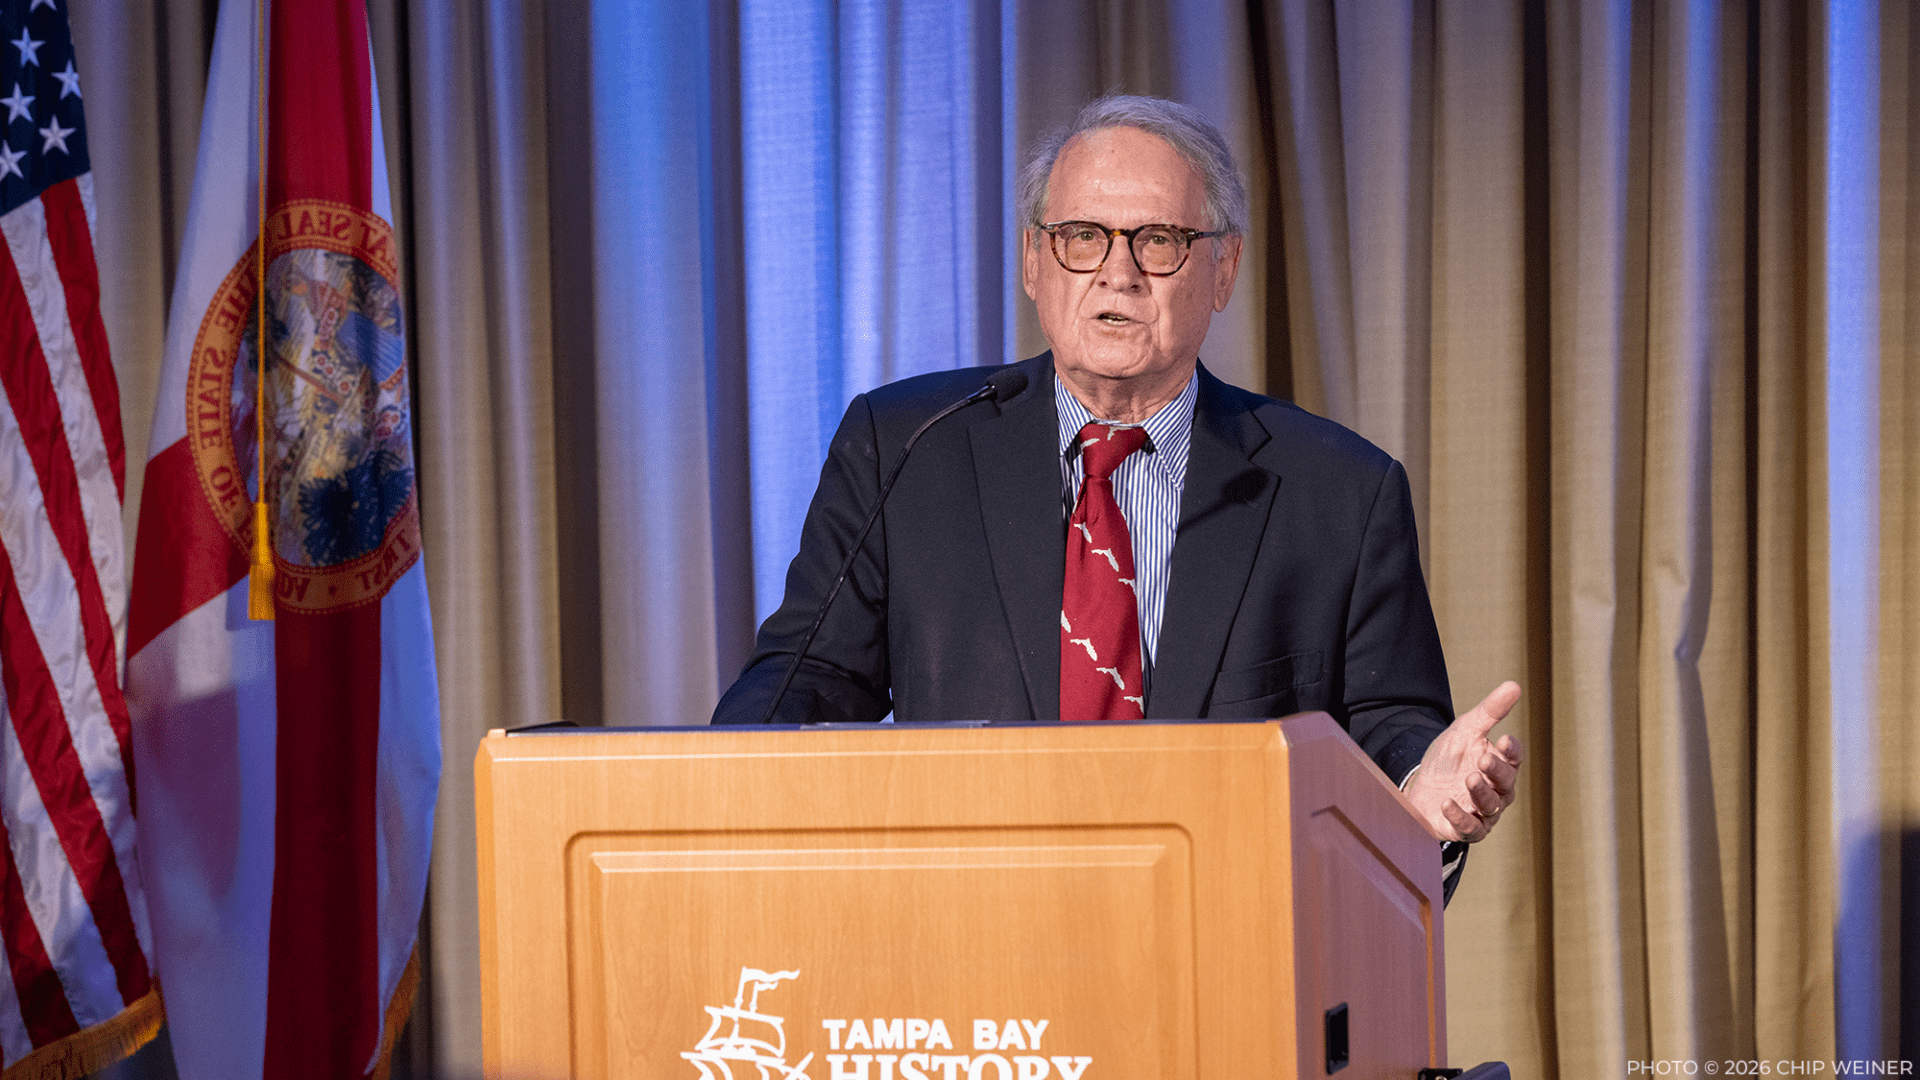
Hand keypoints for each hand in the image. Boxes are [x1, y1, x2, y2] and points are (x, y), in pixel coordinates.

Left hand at [1403, 681, 1523, 842]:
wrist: (1419, 786)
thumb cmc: (1447, 759)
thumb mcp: (1464, 730)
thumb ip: (1490, 712)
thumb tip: (1514, 685)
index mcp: (1499, 765)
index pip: (1514, 759)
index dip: (1512, 751)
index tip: (1505, 739)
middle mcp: (1496, 791)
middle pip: (1505, 783)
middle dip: (1496, 771)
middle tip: (1484, 759)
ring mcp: (1482, 812)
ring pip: (1491, 807)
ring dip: (1481, 793)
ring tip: (1469, 778)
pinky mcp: (1464, 829)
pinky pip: (1469, 828)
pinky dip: (1460, 817)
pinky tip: (1447, 804)